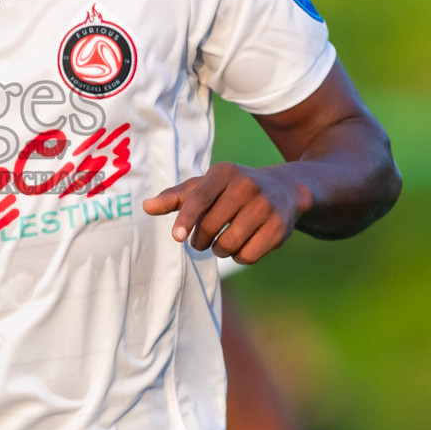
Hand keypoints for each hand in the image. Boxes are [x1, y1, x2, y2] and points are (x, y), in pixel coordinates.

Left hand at [142, 163, 310, 263]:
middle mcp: (247, 186)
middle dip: (201, 240)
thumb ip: (176, 197)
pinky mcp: (279, 228)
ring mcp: (266, 207)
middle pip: (211, 227)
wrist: (285, 189)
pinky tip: (242, 245)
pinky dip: (239, 257)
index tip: (177, 237)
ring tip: (222, 241)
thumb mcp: (206, 186)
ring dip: (219, 250)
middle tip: (202, 239)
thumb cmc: (232, 189)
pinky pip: (248, 256)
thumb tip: (146, 207)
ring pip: (228, 245)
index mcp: (224, 172)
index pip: (200, 198)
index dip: (186, 218)